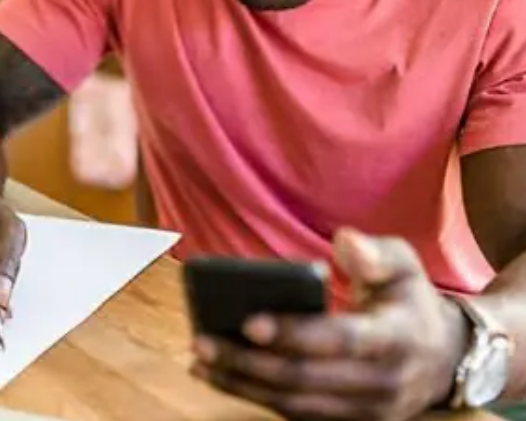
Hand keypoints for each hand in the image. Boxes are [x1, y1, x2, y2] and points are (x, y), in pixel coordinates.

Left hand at [191, 229, 469, 419]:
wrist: (444, 358)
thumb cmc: (410, 300)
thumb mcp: (405, 265)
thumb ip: (374, 253)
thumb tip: (344, 242)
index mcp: (395, 337)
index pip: (340, 340)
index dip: (294, 334)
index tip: (249, 322)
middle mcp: (382, 382)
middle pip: (306, 379)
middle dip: (249, 362)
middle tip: (202, 340)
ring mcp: (366, 410)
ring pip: (295, 404)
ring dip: (242, 384)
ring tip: (200, 360)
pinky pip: (296, 413)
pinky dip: (254, 396)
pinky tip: (220, 376)